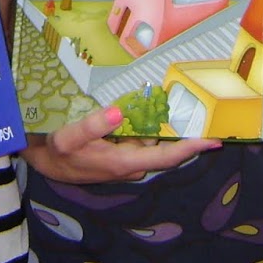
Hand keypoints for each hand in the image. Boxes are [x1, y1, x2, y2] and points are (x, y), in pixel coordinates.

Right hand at [21, 105, 220, 184]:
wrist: (48, 162)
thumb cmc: (60, 152)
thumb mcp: (69, 137)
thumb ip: (93, 125)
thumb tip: (118, 111)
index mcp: (125, 162)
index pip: (166, 158)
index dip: (191, 149)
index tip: (214, 140)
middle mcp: (132, 165)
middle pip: (165, 147)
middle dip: (179, 129)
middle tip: (192, 104)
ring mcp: (128, 162)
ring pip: (153, 141)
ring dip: (157, 124)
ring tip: (160, 98)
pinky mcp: (123, 156)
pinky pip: (142, 140)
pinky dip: (144, 126)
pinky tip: (141, 109)